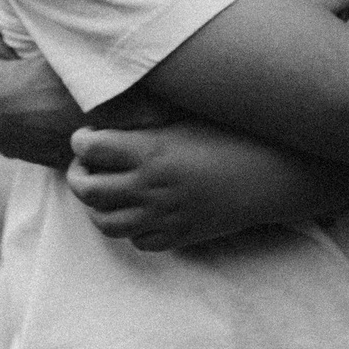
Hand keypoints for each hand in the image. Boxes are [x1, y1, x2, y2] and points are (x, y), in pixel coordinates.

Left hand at [66, 120, 321, 250]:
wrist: (270, 173)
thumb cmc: (231, 134)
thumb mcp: (186, 117)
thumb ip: (149, 119)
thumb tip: (116, 107)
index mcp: (150, 150)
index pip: (90, 148)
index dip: (81, 140)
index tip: (85, 135)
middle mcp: (150, 187)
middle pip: (88, 191)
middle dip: (78, 176)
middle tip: (84, 165)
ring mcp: (162, 217)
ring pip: (105, 224)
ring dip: (96, 207)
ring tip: (103, 191)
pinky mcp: (178, 237)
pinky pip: (138, 241)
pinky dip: (129, 228)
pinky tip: (137, 210)